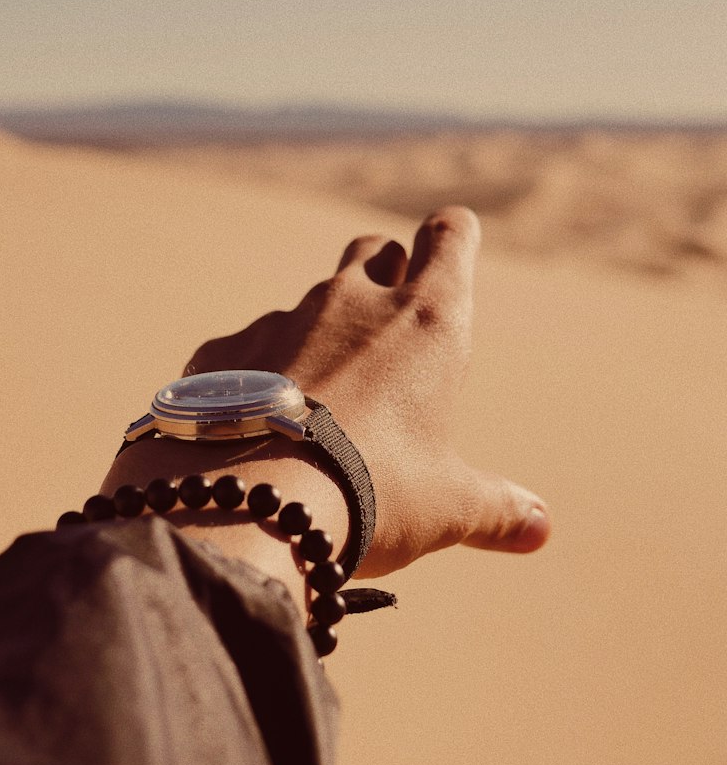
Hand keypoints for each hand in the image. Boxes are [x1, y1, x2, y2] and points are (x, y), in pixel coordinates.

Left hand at [185, 208, 549, 578]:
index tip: (452, 243)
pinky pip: (245, 349)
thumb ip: (495, 508)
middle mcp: (352, 302)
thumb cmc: (371, 496)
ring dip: (319, 336)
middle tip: (390, 327)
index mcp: (426, 321)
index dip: (453, 236)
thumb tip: (540, 528)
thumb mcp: (445, 507)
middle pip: (374, 250)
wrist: (255, 505)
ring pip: (307, 303)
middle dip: (385, 273)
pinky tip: (257, 426)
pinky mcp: (224, 351)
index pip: (452, 235)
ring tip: (321, 405)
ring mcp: (281, 320)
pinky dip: (256, 375)